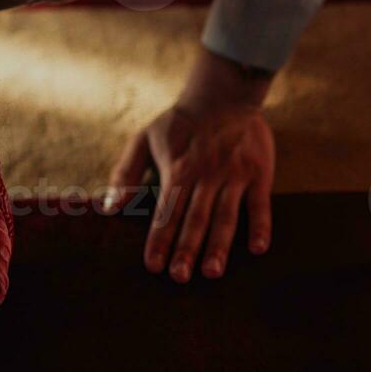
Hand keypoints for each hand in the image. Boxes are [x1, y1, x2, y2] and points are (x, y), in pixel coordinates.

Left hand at [101, 48, 275, 281]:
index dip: (159, 240)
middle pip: (194, 219)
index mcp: (177, 171)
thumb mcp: (143, 139)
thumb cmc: (179, 122)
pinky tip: (257, 249)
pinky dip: (260, 226)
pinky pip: (260, 204)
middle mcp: (205, 176)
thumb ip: (125, 173)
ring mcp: (233, 175)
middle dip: (186, 250)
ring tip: (212, 272)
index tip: (153, 266)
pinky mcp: (258, 172)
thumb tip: (110, 206)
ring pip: (226, 216)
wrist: (222, 94)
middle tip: (180, 277)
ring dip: (219, 245)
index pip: (166, 213)